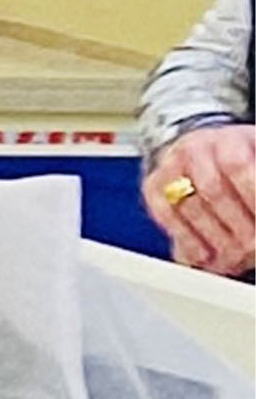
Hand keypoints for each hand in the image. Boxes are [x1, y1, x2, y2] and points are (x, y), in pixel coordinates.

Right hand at [158, 126, 255, 282]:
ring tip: (233, 258)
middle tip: (250, 247)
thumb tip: (254, 230)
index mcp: (229, 140)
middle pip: (213, 190)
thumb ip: (253, 186)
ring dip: (213, 238)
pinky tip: (203, 258)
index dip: (251, 195)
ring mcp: (170, 167)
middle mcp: (197, 149)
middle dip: (236, 225)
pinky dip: (186, 240)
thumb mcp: (255, 163)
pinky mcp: (153, 187)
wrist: (201, 148)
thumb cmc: (238, 159)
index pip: (238, 166)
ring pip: (188, 207)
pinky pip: (166, 217)